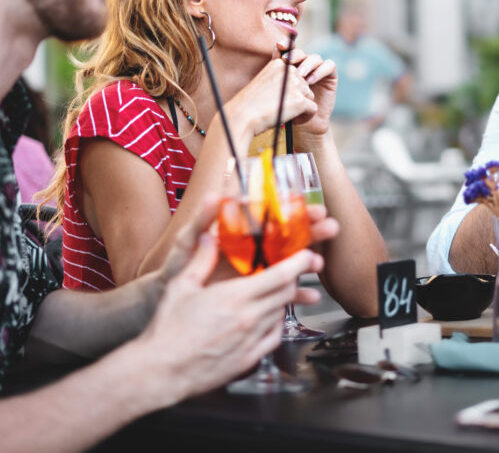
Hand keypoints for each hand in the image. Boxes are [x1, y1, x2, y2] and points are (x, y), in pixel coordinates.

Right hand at [139, 227, 324, 399]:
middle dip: (293, 280)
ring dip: (283, 301)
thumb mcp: (181, 286)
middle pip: (286, 294)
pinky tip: (268, 319)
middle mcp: (249, 318)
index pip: (279, 276)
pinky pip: (274, 337)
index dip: (298, 263)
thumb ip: (201, 260)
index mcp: (235, 297)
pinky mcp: (249, 359)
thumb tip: (208, 237)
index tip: (308, 254)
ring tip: (277, 293)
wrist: (162, 371)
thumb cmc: (167, 330)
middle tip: (292, 271)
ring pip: (281, 315)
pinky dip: (276, 324)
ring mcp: (251, 340)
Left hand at [159, 199, 339, 284]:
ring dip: (307, 261)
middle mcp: (249, 247)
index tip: (300, 203)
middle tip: (328, 225)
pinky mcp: (257, 290)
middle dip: (308, 229)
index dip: (284, 207)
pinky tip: (310, 296)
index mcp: (234, 231)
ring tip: (320, 264)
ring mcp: (255, 269)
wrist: (170, 302)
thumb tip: (215, 196)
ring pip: (287, 261)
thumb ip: (200, 221)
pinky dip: (296, 293)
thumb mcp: (185, 244)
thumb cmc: (176, 271)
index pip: (264, 213)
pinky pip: (280, 291)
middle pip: (283, 234)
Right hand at [227, 57, 316, 137]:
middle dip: (297, 98)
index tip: (278, 99)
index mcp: (278, 64)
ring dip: (301, 108)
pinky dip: (306, 118)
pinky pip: (313, 109)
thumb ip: (278, 80)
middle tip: (282, 109)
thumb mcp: (263, 84)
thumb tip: (294, 88)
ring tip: (286, 115)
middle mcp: (288, 71)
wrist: (242, 117)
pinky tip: (294, 122)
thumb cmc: (249, 105)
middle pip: (305, 86)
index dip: (289, 89)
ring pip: (310, 96)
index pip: (295, 76)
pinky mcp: (300, 100)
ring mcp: (295, 85)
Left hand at [283, 47, 336, 136]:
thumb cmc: (289, 109)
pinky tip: (311, 81)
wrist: (305, 125)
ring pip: (315, 58)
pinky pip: (329, 66)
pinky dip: (320, 71)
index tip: (279, 46)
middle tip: (287, 61)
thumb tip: (274, 58)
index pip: (289, 49)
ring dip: (307, 64)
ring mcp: (318, 70)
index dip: (285, 45)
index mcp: (291, 65)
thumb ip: (278, 76)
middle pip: (301, 52)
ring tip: (300, 76)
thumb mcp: (281, 92)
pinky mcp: (330, 76)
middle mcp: (305, 65)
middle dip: (294, 55)